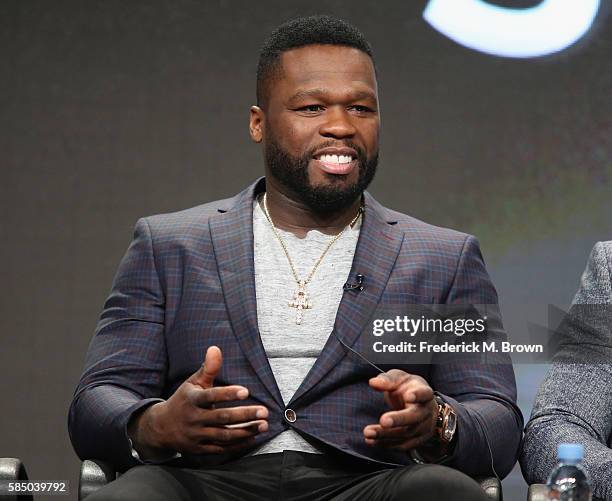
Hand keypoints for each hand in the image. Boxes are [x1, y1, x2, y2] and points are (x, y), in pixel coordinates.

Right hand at [128, 346, 267, 455]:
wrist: (161, 427)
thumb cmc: (183, 400)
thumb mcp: (193, 382)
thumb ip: (208, 368)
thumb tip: (215, 348)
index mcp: (192, 399)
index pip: (210, 396)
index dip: (228, 394)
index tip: (246, 391)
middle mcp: (194, 418)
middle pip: (221, 418)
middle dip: (244, 415)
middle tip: (264, 411)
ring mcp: (197, 435)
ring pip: (224, 435)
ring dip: (246, 431)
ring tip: (263, 424)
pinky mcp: (200, 449)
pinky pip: (222, 449)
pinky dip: (238, 445)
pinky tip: (253, 437)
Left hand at [363, 370, 436, 450]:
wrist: (422, 405)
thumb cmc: (408, 388)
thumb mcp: (399, 378)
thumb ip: (387, 380)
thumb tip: (373, 382)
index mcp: (424, 392)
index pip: (424, 393)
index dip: (418, 395)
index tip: (408, 396)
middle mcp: (427, 411)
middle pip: (415, 417)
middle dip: (398, 420)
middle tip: (383, 421)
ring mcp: (424, 428)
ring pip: (406, 434)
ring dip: (386, 435)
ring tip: (368, 432)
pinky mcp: (417, 440)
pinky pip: (402, 445)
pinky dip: (386, 444)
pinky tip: (372, 441)